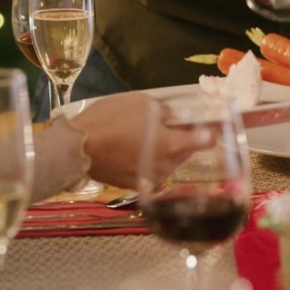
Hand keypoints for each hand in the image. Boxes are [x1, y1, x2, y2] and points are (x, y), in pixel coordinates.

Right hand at [68, 93, 211, 187]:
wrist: (76, 149)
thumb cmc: (109, 120)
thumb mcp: (141, 102)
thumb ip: (166, 111)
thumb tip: (177, 118)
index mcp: (172, 145)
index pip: (207, 140)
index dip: (211, 129)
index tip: (212, 123)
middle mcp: (167, 166)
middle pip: (187, 151)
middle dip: (184, 137)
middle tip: (171, 123)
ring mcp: (152, 179)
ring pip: (170, 161)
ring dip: (166, 149)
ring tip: (146, 135)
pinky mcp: (136, 186)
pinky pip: (152, 170)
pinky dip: (149, 160)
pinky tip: (133, 148)